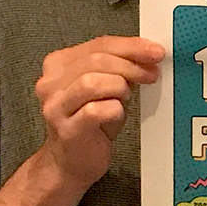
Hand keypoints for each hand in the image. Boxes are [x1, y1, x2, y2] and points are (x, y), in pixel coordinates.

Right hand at [34, 36, 163, 187]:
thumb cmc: (92, 122)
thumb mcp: (106, 88)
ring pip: (91, 82)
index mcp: (58, 64)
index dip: (130, 46)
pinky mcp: (66, 130)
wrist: (71, 162)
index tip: (156, 51)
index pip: (98, 44)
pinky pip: (95, 111)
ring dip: (118, 87)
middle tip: (152, 74)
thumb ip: (120, 68)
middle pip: (95, 60)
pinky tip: (117, 114)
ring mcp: (55, 107)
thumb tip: (150, 54)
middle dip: (130, 65)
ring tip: (126, 99)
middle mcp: (50, 83)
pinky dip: (114, 109)